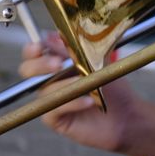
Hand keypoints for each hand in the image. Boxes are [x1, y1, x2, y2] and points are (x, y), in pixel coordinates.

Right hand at [20, 34, 140, 153]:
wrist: (127, 115)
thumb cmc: (114, 88)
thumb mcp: (99, 64)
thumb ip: (78, 50)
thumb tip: (54, 36)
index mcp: (58, 64)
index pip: (35, 53)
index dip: (32, 49)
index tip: (39, 46)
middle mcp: (50, 81)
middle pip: (28, 71)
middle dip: (40, 65)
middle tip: (58, 64)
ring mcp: (50, 100)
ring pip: (45, 90)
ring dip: (64, 84)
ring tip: (84, 82)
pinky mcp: (54, 119)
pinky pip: (53, 110)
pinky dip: (72, 103)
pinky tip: (89, 101)